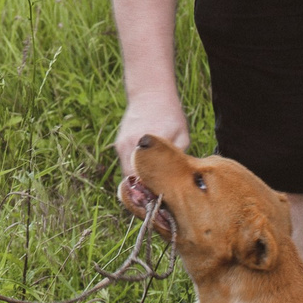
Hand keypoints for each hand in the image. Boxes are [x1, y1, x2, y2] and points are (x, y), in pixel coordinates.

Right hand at [113, 96, 189, 215]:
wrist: (150, 92)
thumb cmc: (171, 114)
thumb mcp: (182, 137)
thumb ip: (178, 159)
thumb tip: (182, 183)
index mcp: (142, 147)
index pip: (143, 183)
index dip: (151, 199)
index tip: (162, 211)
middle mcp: (127, 149)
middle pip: (132, 184)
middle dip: (144, 197)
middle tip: (160, 209)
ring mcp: (121, 147)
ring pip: (128, 177)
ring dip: (140, 186)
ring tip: (156, 196)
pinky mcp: (119, 145)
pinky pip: (127, 166)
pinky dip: (137, 174)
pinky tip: (150, 177)